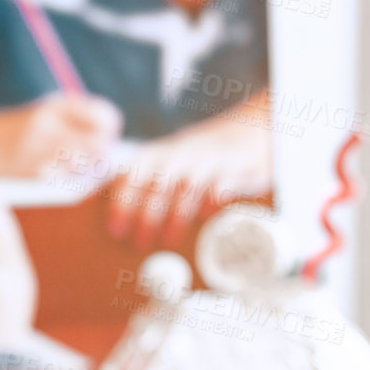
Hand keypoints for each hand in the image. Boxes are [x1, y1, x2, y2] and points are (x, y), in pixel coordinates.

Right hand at [0, 93, 122, 179]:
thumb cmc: (20, 128)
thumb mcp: (48, 112)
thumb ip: (79, 117)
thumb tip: (111, 135)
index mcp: (56, 107)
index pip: (104, 117)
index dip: (110, 127)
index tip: (105, 132)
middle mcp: (49, 126)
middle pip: (99, 144)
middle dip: (102, 150)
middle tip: (96, 153)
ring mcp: (41, 152)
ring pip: (86, 165)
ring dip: (87, 166)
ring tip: (73, 160)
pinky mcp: (35, 175)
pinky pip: (68, 179)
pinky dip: (68, 176)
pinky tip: (55, 170)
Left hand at [105, 96, 272, 248]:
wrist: (258, 127)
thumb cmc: (204, 158)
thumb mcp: (173, 162)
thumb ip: (146, 183)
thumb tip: (111, 214)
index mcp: (164, 154)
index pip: (135, 173)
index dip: (123, 201)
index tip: (116, 230)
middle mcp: (185, 154)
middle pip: (160, 181)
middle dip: (148, 214)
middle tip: (140, 242)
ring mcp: (213, 158)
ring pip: (189, 185)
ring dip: (177, 215)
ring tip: (169, 240)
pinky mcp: (241, 166)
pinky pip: (224, 182)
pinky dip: (214, 198)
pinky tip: (206, 216)